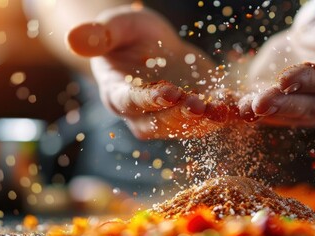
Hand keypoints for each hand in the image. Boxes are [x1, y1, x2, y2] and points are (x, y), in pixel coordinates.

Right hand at [67, 5, 233, 138]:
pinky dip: (225, 115)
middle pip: (160, 124)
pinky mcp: (193, 112)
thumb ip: (99, 35)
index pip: (131, 102)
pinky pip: (208, 119)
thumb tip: (74, 38)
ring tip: (225, 110)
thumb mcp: (114, 28)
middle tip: (199, 106)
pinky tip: (240, 105)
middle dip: (181, 117)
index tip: (168, 92)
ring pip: (187, 127)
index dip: (149, 100)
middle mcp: (143, 114)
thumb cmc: (126, 35)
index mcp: (118, 94)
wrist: (149, 45)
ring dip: (207, 121)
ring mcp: (170, 117)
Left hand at [239, 0, 314, 126]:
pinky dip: (248, 112)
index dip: (310, 80)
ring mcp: (311, 107)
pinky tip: (228, 107)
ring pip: (289, 115)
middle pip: (312, 106)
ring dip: (265, 114)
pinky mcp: (287, 109)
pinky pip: (268, 115)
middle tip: (259, 102)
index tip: (285, 78)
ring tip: (242, 108)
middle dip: (284, 105)